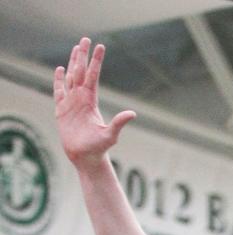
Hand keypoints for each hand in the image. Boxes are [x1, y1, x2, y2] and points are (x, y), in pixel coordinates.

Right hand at [54, 38, 135, 169]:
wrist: (85, 158)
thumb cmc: (98, 149)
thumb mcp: (110, 135)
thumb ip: (119, 123)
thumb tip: (133, 113)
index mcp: (91, 101)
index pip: (93, 75)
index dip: (96, 61)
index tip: (100, 46)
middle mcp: (81, 98)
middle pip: (81, 71)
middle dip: (83, 55)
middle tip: (85, 39)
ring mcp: (71, 103)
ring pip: (71, 77)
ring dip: (72, 62)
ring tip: (75, 48)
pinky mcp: (61, 110)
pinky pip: (59, 91)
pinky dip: (58, 80)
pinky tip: (60, 69)